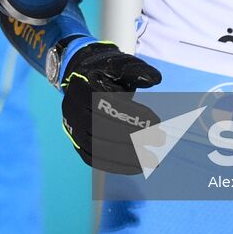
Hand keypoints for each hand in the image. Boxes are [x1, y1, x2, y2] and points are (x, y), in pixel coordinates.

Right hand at [61, 42, 162, 173]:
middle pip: (100, 127)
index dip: (130, 114)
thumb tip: (156, 78)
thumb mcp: (120, 66)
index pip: (104, 104)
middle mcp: (72, 109)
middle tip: (160, 140)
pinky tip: (138, 167)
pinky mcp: (77, 144)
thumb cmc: (107, 74)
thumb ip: (137, 71)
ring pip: (97, 147)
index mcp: (81, 86)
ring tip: (153, 160)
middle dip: (133, 136)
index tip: (157, 121)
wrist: (84, 80)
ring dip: (127, 156)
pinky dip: (116, 165)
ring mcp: (72, 128)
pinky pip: (95, 159)